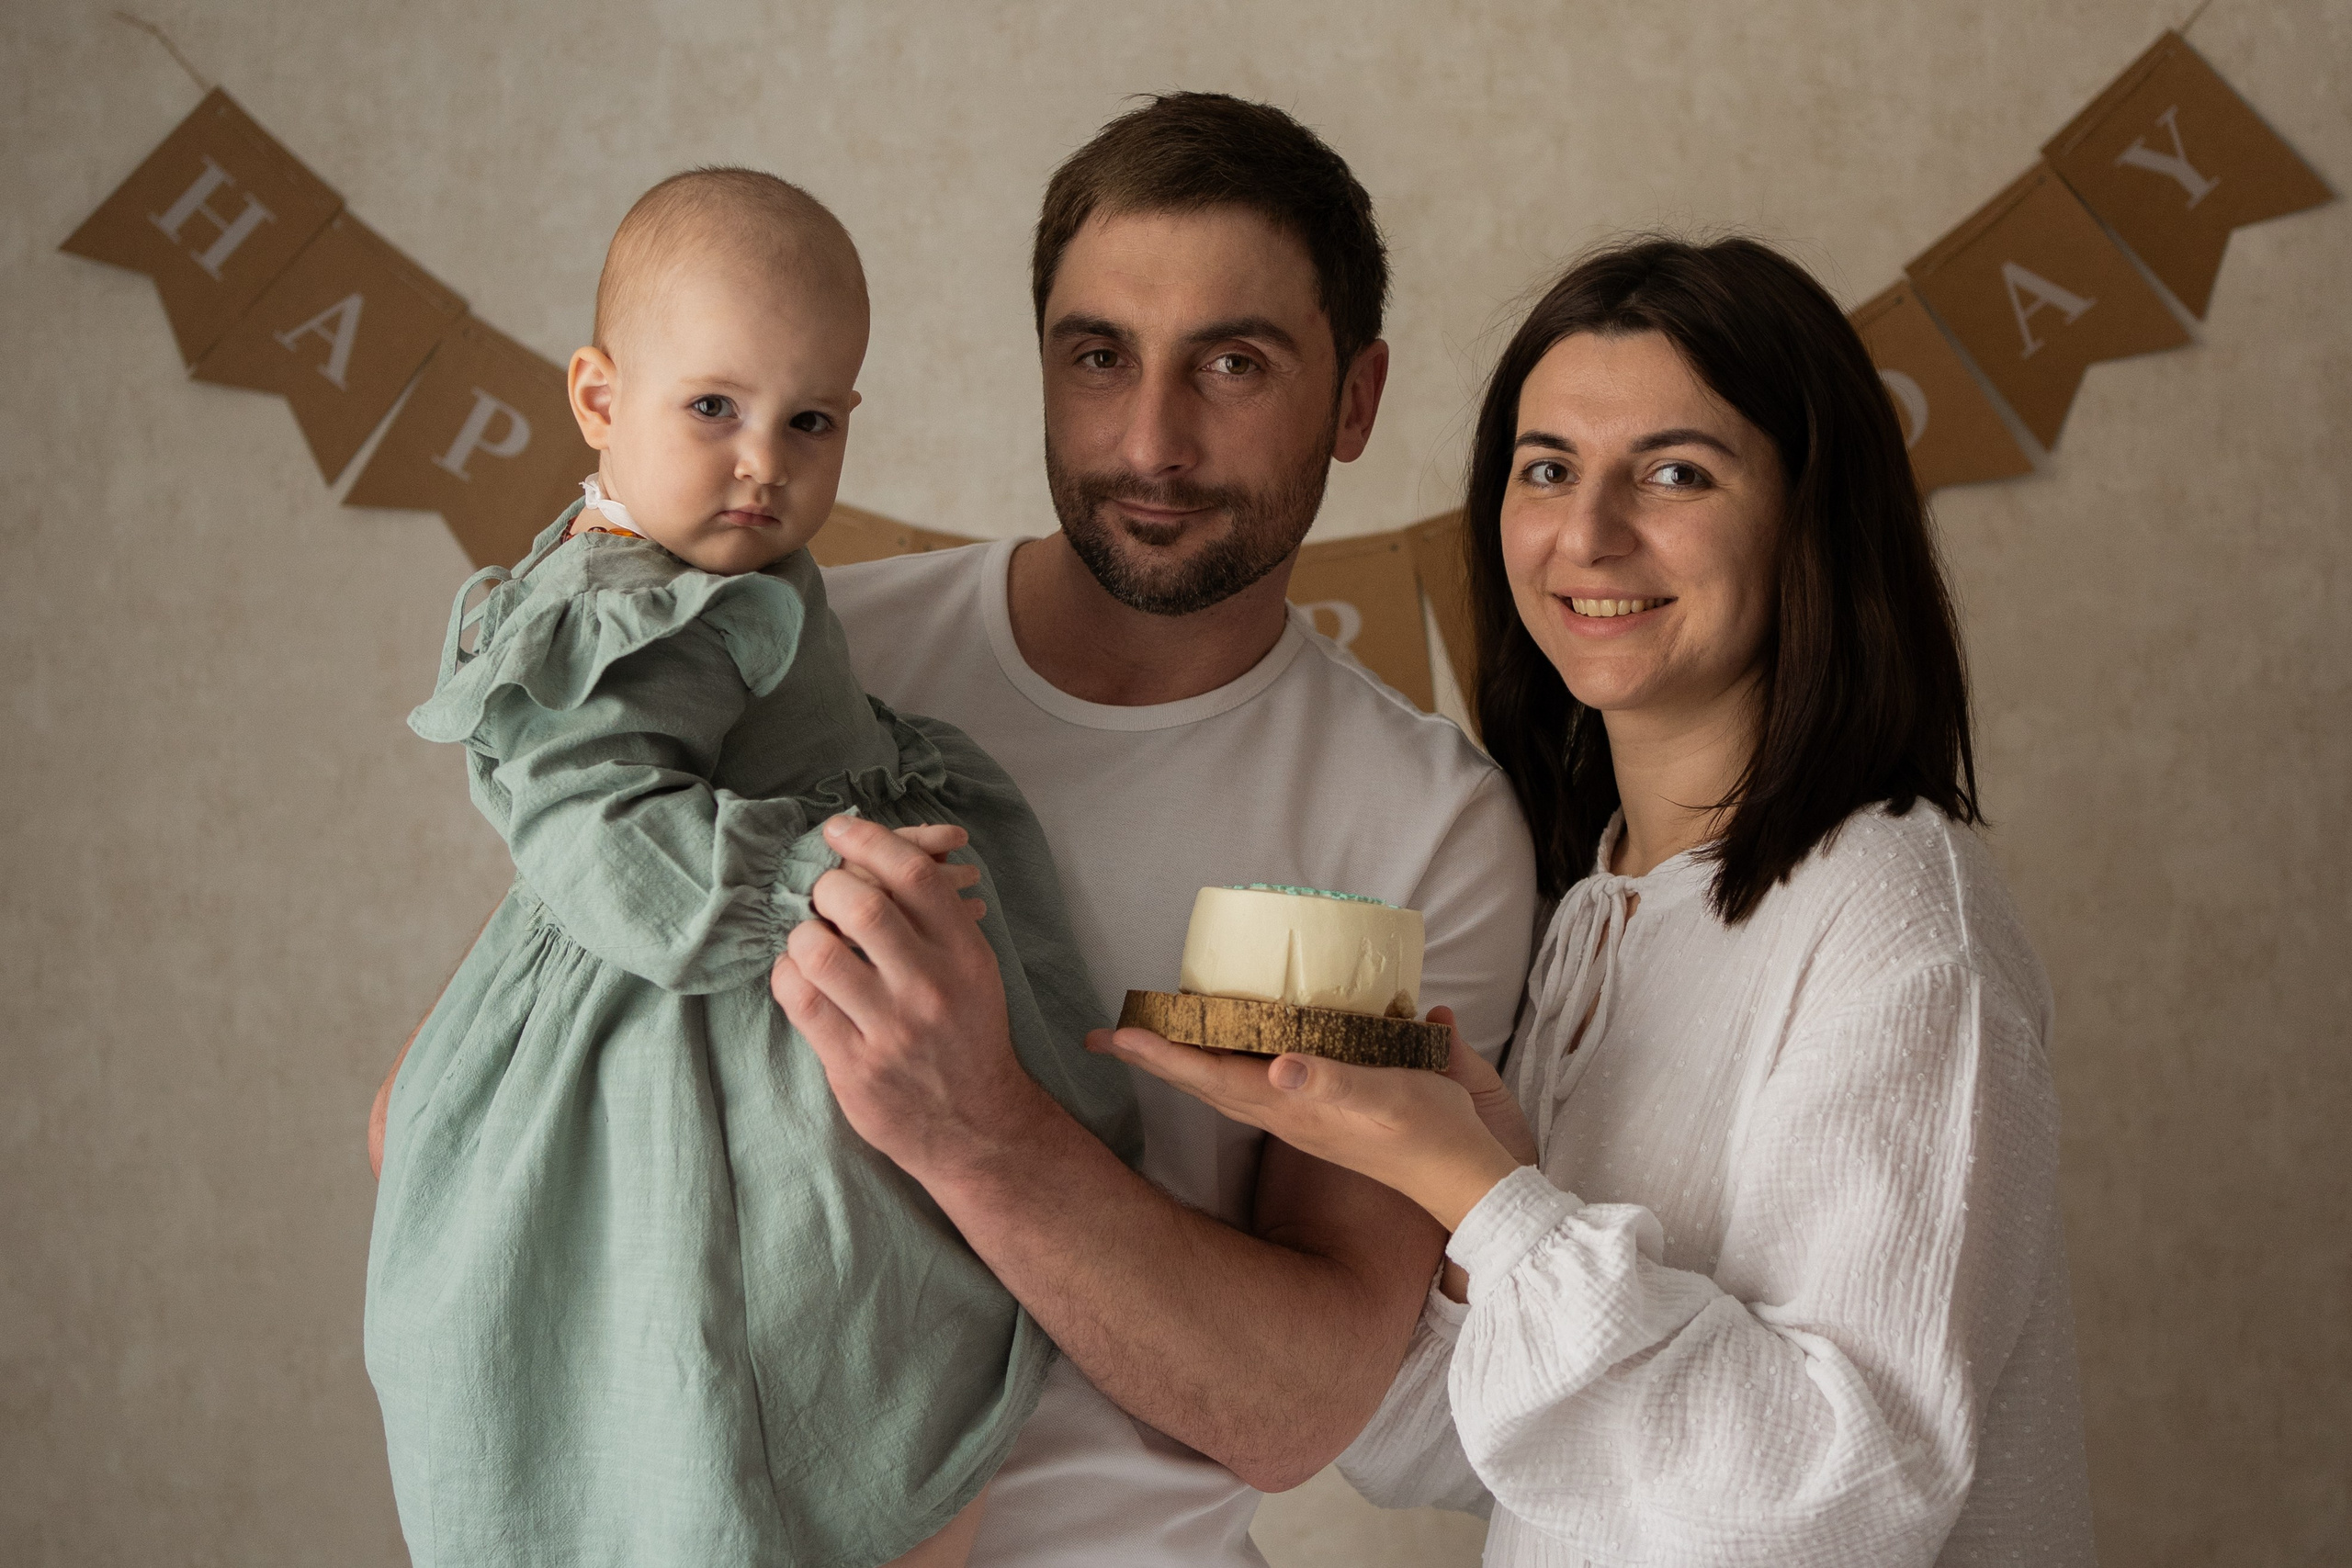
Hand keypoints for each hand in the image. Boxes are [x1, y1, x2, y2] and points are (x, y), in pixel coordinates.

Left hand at [771, 815, 1045, 1176]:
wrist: (978, 1126)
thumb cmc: (967, 1036)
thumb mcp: (972, 971)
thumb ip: (935, 920)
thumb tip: (883, 856)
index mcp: (965, 954)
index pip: (914, 876)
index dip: (869, 840)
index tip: (838, 832)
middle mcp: (931, 986)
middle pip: (862, 904)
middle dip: (826, 886)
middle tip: (818, 893)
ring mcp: (892, 1030)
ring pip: (820, 952)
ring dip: (801, 933)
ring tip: (808, 938)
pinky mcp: (855, 1066)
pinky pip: (801, 1002)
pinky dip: (788, 976)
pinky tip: (797, 974)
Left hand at [1089, 1006, 1528, 1231]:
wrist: (1461, 1176)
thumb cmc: (1426, 1131)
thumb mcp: (1384, 1098)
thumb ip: (1334, 1082)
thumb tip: (1281, 1067)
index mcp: (1288, 1104)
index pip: (1208, 1075)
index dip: (1162, 1054)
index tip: (1115, 1035)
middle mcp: (1282, 1112)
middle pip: (1201, 1080)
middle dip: (1154, 1056)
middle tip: (1106, 1034)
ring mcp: (1297, 1116)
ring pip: (1220, 1082)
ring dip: (1181, 1060)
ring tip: (1149, 1037)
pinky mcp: (1316, 1114)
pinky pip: (1249, 1082)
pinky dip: (1222, 1062)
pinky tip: (1228, 1050)